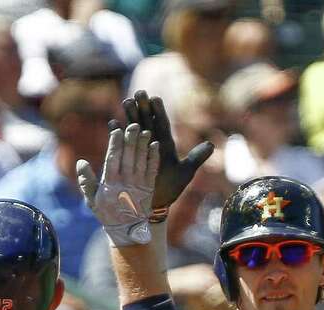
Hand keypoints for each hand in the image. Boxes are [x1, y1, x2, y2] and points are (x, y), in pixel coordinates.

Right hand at [77, 123, 158, 245]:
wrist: (127, 230)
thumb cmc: (107, 213)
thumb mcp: (92, 199)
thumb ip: (86, 181)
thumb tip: (80, 162)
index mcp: (110, 183)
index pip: (113, 158)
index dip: (115, 143)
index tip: (117, 130)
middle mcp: (125, 181)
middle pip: (128, 155)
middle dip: (131, 139)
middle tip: (133, 124)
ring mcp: (139, 184)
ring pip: (141, 160)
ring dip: (143, 144)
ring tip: (145, 131)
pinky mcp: (149, 187)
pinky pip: (152, 169)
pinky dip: (154, 157)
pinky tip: (155, 145)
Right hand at [119, 91, 213, 210]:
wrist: (156, 203)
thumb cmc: (171, 188)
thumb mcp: (185, 173)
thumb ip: (196, 158)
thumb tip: (211, 145)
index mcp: (165, 145)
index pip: (163, 124)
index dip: (159, 112)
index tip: (156, 98)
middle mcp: (152, 143)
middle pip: (147, 121)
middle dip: (143, 107)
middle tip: (140, 92)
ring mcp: (139, 148)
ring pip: (134, 128)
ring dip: (130, 115)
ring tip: (126, 101)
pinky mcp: (128, 156)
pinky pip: (121, 142)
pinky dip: (117, 133)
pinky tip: (112, 123)